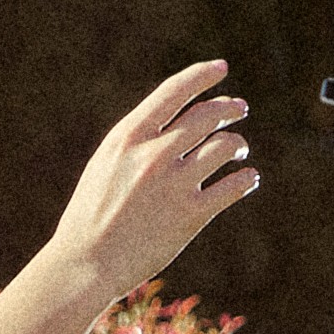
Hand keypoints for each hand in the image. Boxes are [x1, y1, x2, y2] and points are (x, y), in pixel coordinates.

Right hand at [44, 60, 256, 302]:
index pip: (175, 91)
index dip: (202, 75)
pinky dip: (247, 178)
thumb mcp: (105, 165)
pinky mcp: (191, 215)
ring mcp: (174, 184)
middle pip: (208, 115)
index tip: (221, 69)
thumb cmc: (91, 217)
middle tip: (240, 110)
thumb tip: (174, 123)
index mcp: (129, 137)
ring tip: (238, 151)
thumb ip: (137, 141)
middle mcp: (154, 154)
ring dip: (238, 144)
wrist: (85, 265)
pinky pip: (234, 186)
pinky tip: (248, 179)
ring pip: (226, 146)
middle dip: (230, 108)